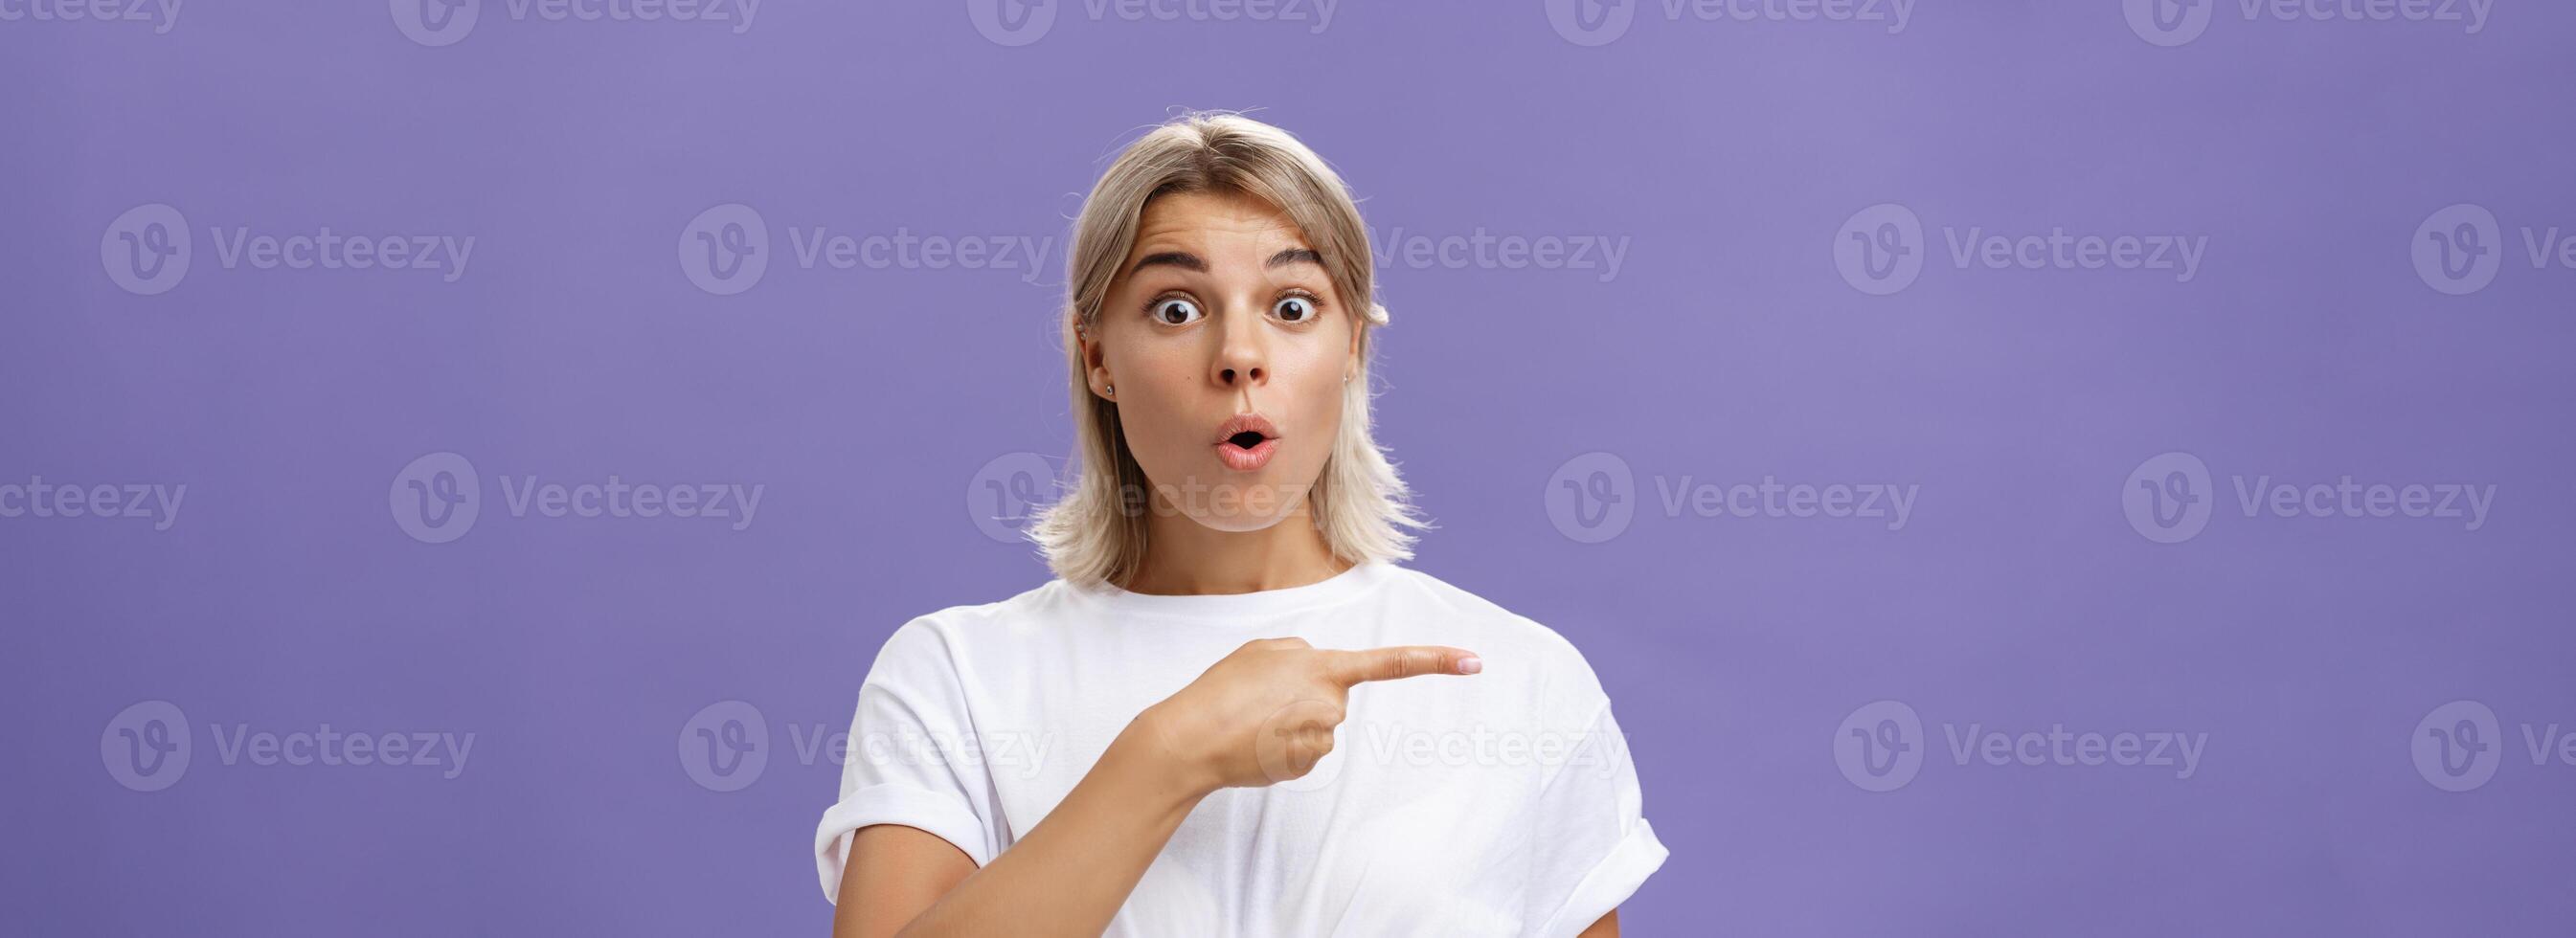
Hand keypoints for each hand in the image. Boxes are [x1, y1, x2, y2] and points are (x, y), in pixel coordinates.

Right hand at [1131, 637, 1481, 795]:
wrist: (1192, 738)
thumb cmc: (1222, 690)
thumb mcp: (1263, 650)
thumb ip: (1301, 653)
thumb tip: (1319, 675)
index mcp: (1323, 666)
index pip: (1390, 663)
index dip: (1435, 660)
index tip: (1473, 661)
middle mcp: (1331, 702)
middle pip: (1331, 698)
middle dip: (1302, 698)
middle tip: (1259, 698)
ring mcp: (1322, 737)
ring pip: (1316, 726)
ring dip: (1288, 723)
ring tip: (1251, 720)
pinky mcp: (1308, 764)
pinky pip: (1303, 750)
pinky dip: (1281, 747)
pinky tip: (1254, 743)